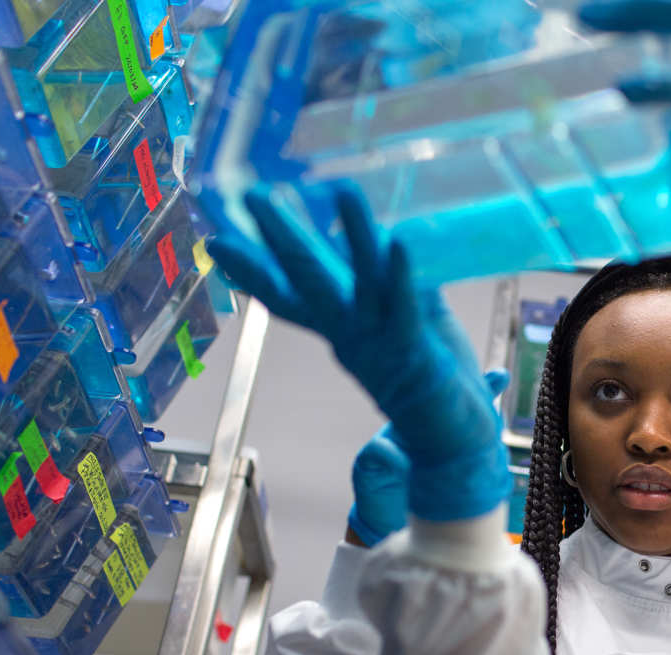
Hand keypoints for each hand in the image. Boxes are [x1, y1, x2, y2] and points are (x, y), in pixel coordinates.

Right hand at [207, 185, 510, 521]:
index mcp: (344, 334)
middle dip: (279, 235)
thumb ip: (408, 296)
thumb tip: (404, 254)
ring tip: (339, 188)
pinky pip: (404, 305)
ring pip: (356, 282)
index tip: (215, 243)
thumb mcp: (413, 332)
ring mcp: (379, 342)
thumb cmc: (436, 391)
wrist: (455, 450)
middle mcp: (351, 336)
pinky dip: (401, 273)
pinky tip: (398, 239)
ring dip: (350, 234)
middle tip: (250, 194)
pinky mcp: (414, 348)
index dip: (253, 272)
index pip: (289, 299)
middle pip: (306, 280)